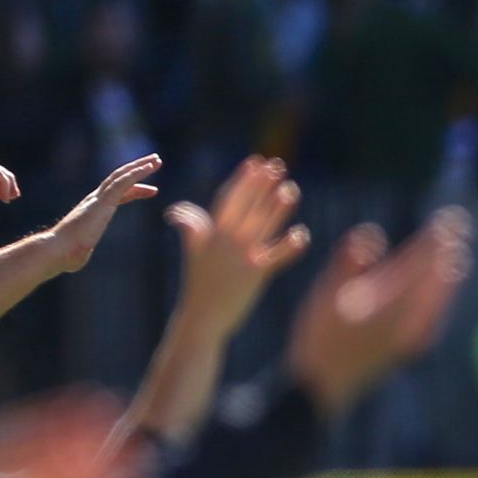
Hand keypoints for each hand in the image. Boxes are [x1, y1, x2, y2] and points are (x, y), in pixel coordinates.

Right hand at [42, 154, 163, 274]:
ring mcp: (98, 199)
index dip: (135, 190)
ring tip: (157, 160)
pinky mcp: (102, 202)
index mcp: (93, 210)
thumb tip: (76, 260)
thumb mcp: (80, 252)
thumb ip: (82, 251)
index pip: (117, 194)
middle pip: (119, 179)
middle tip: (155, 163)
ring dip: (140, 167)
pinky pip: (122, 183)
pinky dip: (135, 174)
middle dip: (137, 170)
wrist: (58, 251)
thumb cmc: (67, 256)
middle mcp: (95, 200)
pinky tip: (148, 168)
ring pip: (121, 176)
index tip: (152, 190)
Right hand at [164, 157, 312, 344]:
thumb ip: (190, 227)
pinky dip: (290, 246)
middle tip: (277, 165)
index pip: (230, 198)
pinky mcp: (256, 274)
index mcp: (212, 231)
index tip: (256, 162)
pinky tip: (302, 234)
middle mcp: (228, 240)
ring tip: (291, 189)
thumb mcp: (193, 250)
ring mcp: (242, 256)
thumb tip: (176, 212)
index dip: (244, 180)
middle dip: (262, 185)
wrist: (202, 315)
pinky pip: (277, 256)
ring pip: (263, 226)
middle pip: (248, 206)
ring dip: (278, 207)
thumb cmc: (199, 283)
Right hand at [287, 208, 474, 419]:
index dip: (435, 240)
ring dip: (447, 274)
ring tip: (457, 253)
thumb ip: (350, 262)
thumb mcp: (327, 294)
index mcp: (392, 304)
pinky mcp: (409, 347)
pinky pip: (433, 316)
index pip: (420, 264)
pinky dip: (441, 298)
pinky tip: (441, 292)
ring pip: (439, 299)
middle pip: (435, 279)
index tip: (449, 220)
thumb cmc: (319, 337)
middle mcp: (410, 322)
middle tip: (461, 225)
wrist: (323, 387)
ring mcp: (412, 336)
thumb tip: (372, 233)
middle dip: (447, 251)